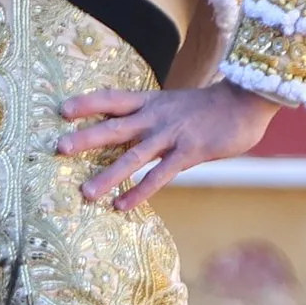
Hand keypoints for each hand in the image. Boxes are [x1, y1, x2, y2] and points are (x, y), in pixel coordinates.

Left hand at [56, 80, 276, 208]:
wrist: (246, 101)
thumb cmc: (206, 107)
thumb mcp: (172, 105)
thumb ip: (148, 118)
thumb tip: (123, 133)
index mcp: (149, 102)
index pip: (112, 98)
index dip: (87, 102)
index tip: (62, 109)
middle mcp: (155, 117)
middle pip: (114, 127)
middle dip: (86, 138)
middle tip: (59, 148)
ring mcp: (172, 135)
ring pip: (134, 156)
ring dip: (109, 175)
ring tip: (86, 192)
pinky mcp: (189, 153)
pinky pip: (160, 175)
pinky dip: (141, 191)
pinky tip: (123, 206)